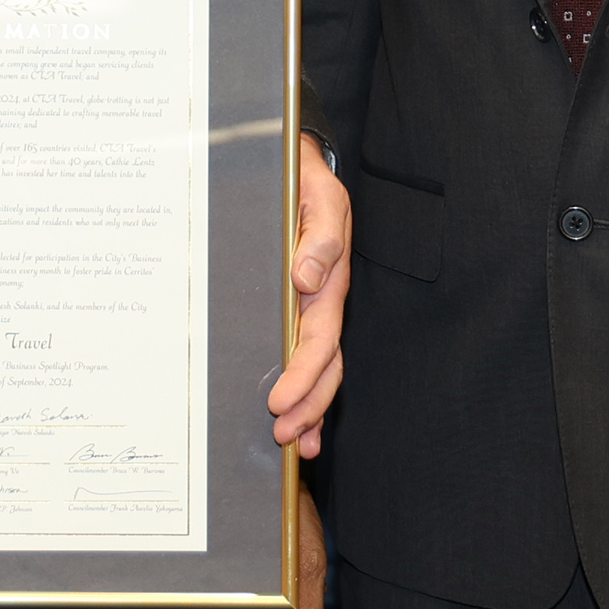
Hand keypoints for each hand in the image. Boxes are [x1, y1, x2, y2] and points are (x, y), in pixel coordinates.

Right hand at [229, 479, 330, 608]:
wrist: (258, 468)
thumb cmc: (286, 514)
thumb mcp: (305, 570)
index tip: (298, 598)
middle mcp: (219, 606)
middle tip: (289, 578)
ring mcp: (217, 593)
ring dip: (272, 604)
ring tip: (278, 565)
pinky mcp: (219, 580)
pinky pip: (246, 604)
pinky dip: (261, 590)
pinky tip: (265, 560)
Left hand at [268, 136, 348, 457]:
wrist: (303, 166)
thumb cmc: (309, 182)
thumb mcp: (320, 199)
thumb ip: (319, 237)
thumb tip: (307, 279)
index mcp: (328, 281)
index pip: (319, 340)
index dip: (302, 375)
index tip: (280, 403)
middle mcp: (323, 301)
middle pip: (324, 366)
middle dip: (308, 406)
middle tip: (285, 436)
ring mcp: (313, 306)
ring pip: (318, 368)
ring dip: (308, 407)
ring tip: (293, 443)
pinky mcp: (300, 305)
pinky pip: (303, 352)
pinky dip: (301, 387)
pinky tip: (294, 416)